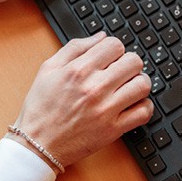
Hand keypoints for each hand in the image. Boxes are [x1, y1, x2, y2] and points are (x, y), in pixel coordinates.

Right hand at [9, 32, 153, 170]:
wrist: (37, 144)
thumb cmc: (41, 107)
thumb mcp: (49, 68)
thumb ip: (75, 47)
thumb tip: (101, 36)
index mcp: (79, 70)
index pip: (115, 45)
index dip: (114, 49)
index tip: (111, 57)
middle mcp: (95, 88)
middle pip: (134, 62)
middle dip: (129, 63)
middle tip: (121, 71)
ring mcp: (106, 109)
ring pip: (143, 85)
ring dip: (139, 82)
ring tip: (129, 86)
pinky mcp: (113, 129)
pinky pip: (143, 112)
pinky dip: (144, 106)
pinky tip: (133, 104)